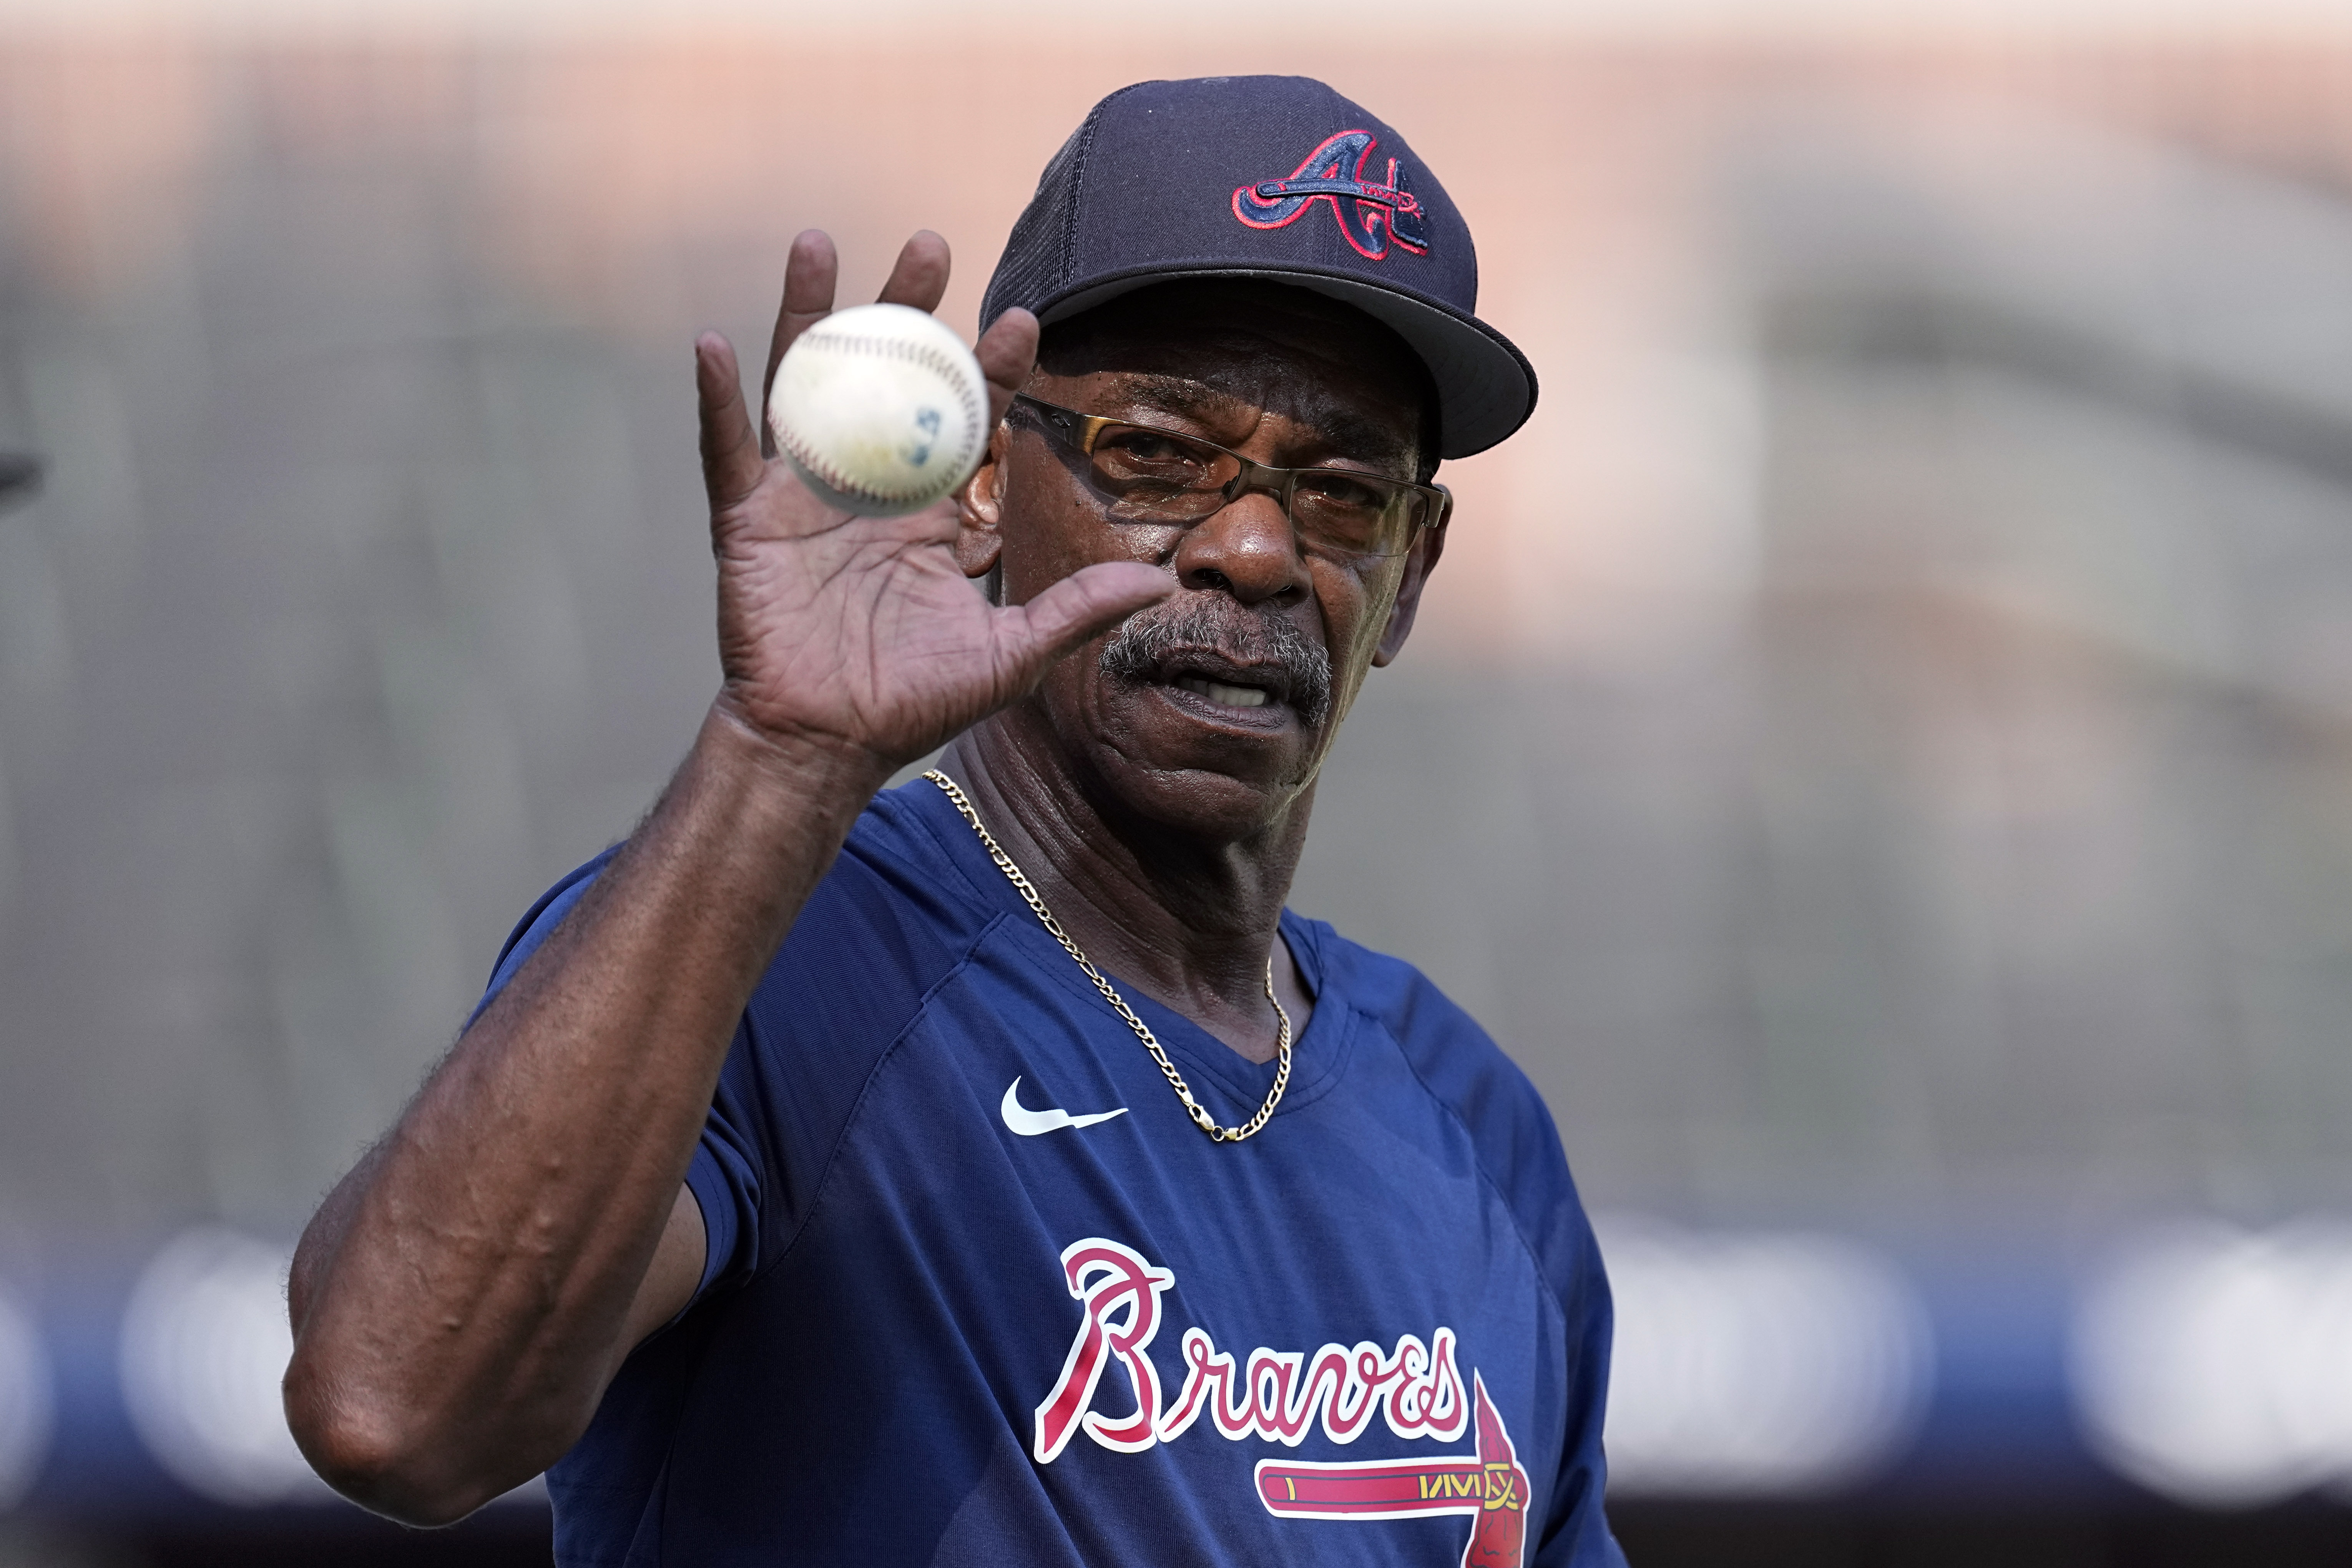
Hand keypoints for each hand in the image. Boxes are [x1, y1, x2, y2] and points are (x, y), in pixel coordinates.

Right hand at [694, 230, 1171, 768]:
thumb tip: (1158, 584)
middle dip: (907, 314)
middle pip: (887, 382)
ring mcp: (803, 498)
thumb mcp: (1010, 655)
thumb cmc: (912, 703)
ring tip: (820, 245)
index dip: (992, 375)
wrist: (830, 746)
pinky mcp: (748, 522)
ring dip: (810, 318)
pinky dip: (717, 400)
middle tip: (931, 246)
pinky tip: (714, 344)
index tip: (1022, 324)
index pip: (966, 425)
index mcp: (929, 515)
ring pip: (805, 388)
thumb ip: (1076, 609)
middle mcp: (868, 489)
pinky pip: (727, 450)